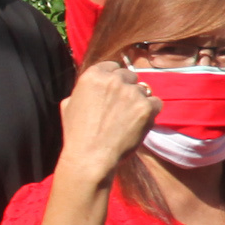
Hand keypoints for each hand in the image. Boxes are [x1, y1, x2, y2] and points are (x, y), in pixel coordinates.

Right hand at [58, 58, 159, 175]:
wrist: (90, 157)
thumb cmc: (77, 135)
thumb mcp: (69, 105)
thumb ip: (82, 91)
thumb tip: (91, 88)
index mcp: (93, 75)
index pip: (113, 67)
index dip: (114, 79)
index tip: (114, 91)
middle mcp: (113, 79)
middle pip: (130, 76)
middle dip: (127, 88)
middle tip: (122, 107)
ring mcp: (131, 92)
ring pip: (144, 90)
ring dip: (139, 101)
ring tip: (128, 119)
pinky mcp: (146, 107)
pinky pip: (156, 103)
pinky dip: (151, 112)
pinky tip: (139, 123)